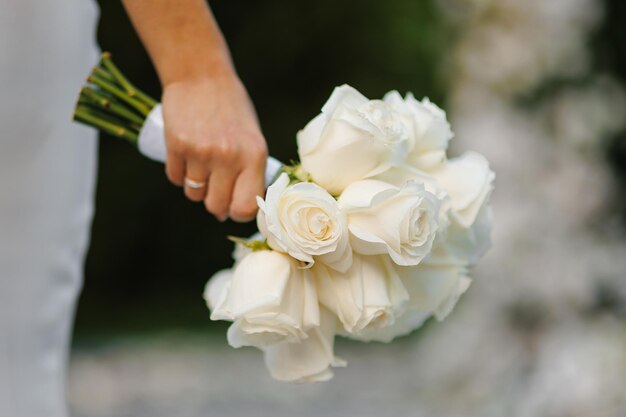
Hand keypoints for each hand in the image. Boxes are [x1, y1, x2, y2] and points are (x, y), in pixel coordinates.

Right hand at [161, 72, 267, 221]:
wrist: (201, 75)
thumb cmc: (232, 110)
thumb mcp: (251, 140)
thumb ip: (247, 175)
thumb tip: (228, 214)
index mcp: (254, 156)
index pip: (245, 207)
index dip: (238, 212)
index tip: (234, 206)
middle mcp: (229, 157)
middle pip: (216, 206)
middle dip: (215, 202)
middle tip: (216, 183)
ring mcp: (201, 152)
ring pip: (194, 195)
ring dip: (196, 187)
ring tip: (202, 164)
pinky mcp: (177, 145)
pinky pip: (175, 179)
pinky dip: (179, 174)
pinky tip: (186, 156)